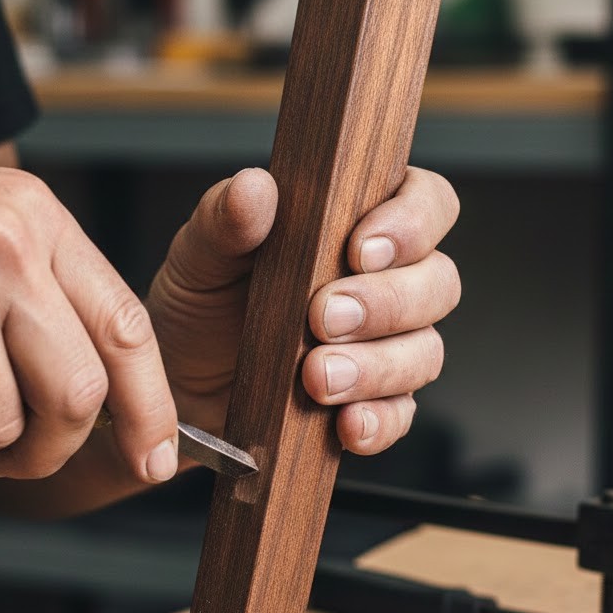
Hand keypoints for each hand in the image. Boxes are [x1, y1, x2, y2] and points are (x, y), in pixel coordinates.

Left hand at [146, 165, 459, 454]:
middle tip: (324, 318)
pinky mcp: (372, 404)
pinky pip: (400, 416)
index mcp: (357, 225)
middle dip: (387, 303)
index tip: (360, 249)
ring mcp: (385, 347)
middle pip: (437, 283)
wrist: (175, 388)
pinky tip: (344, 423)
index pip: (426, 203)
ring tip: (317, 377)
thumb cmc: (200, 308)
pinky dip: (377, 422)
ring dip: (377, 367)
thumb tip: (253, 189)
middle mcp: (384, 284)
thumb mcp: (199, 257)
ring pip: (424, 352)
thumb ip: (225, 221)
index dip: (412, 222)